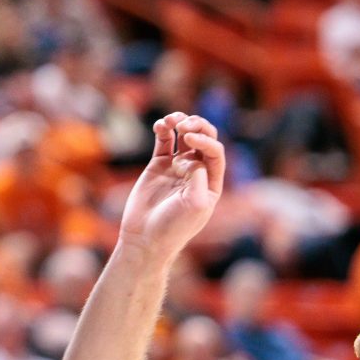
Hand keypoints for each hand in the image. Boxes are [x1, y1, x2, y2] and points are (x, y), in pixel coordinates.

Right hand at [118, 113, 225, 258]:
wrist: (145, 238)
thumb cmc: (174, 227)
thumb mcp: (195, 205)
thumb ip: (198, 178)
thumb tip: (192, 159)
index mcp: (211, 183)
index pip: (214, 153)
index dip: (204, 141)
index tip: (188, 140)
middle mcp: (197, 173)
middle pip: (203, 140)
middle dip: (197, 128)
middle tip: (185, 126)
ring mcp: (176, 168)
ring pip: (183, 137)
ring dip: (180, 123)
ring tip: (172, 121)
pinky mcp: (157, 166)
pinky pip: (163, 142)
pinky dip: (162, 130)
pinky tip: (160, 125)